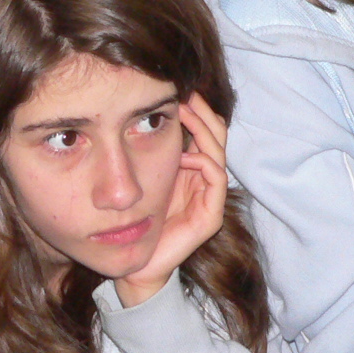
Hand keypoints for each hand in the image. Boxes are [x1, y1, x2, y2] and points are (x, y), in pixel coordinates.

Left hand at [114, 93, 227, 307]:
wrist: (136, 263)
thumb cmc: (135, 220)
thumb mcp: (140, 175)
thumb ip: (147, 151)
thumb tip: (142, 115)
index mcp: (190, 168)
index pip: (204, 130)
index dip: (197, 109)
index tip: (181, 89)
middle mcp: (203, 179)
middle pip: (217, 136)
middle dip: (203, 113)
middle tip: (187, 94)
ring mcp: (209, 197)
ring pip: (218, 153)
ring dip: (203, 131)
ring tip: (186, 113)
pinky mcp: (210, 216)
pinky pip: (216, 180)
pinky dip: (204, 162)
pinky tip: (185, 155)